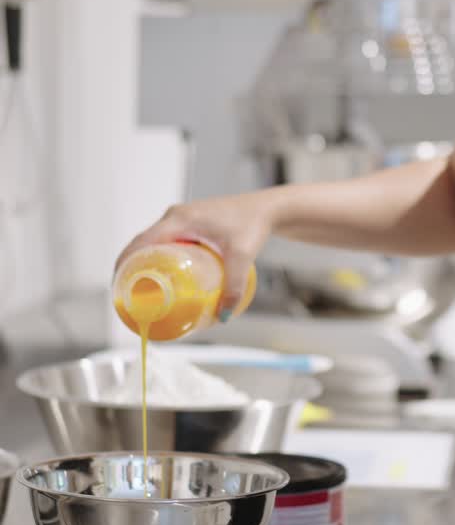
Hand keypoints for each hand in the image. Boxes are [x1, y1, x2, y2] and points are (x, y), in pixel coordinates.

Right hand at [115, 193, 277, 317]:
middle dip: (130, 267)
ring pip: (153, 242)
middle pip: (142, 243)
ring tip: (140, 290)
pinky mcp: (191, 224)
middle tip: (127, 295)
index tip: (118, 286)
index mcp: (179, 219)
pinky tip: (162, 276)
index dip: (125, 263)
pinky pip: (165, 240)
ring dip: (143, 262)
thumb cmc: (253, 224)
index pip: (141, 241)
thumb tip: (222, 316)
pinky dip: (159, 257)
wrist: (267, 208)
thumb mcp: (242, 255)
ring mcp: (182, 219)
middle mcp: (176, 216)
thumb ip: (233, 286)